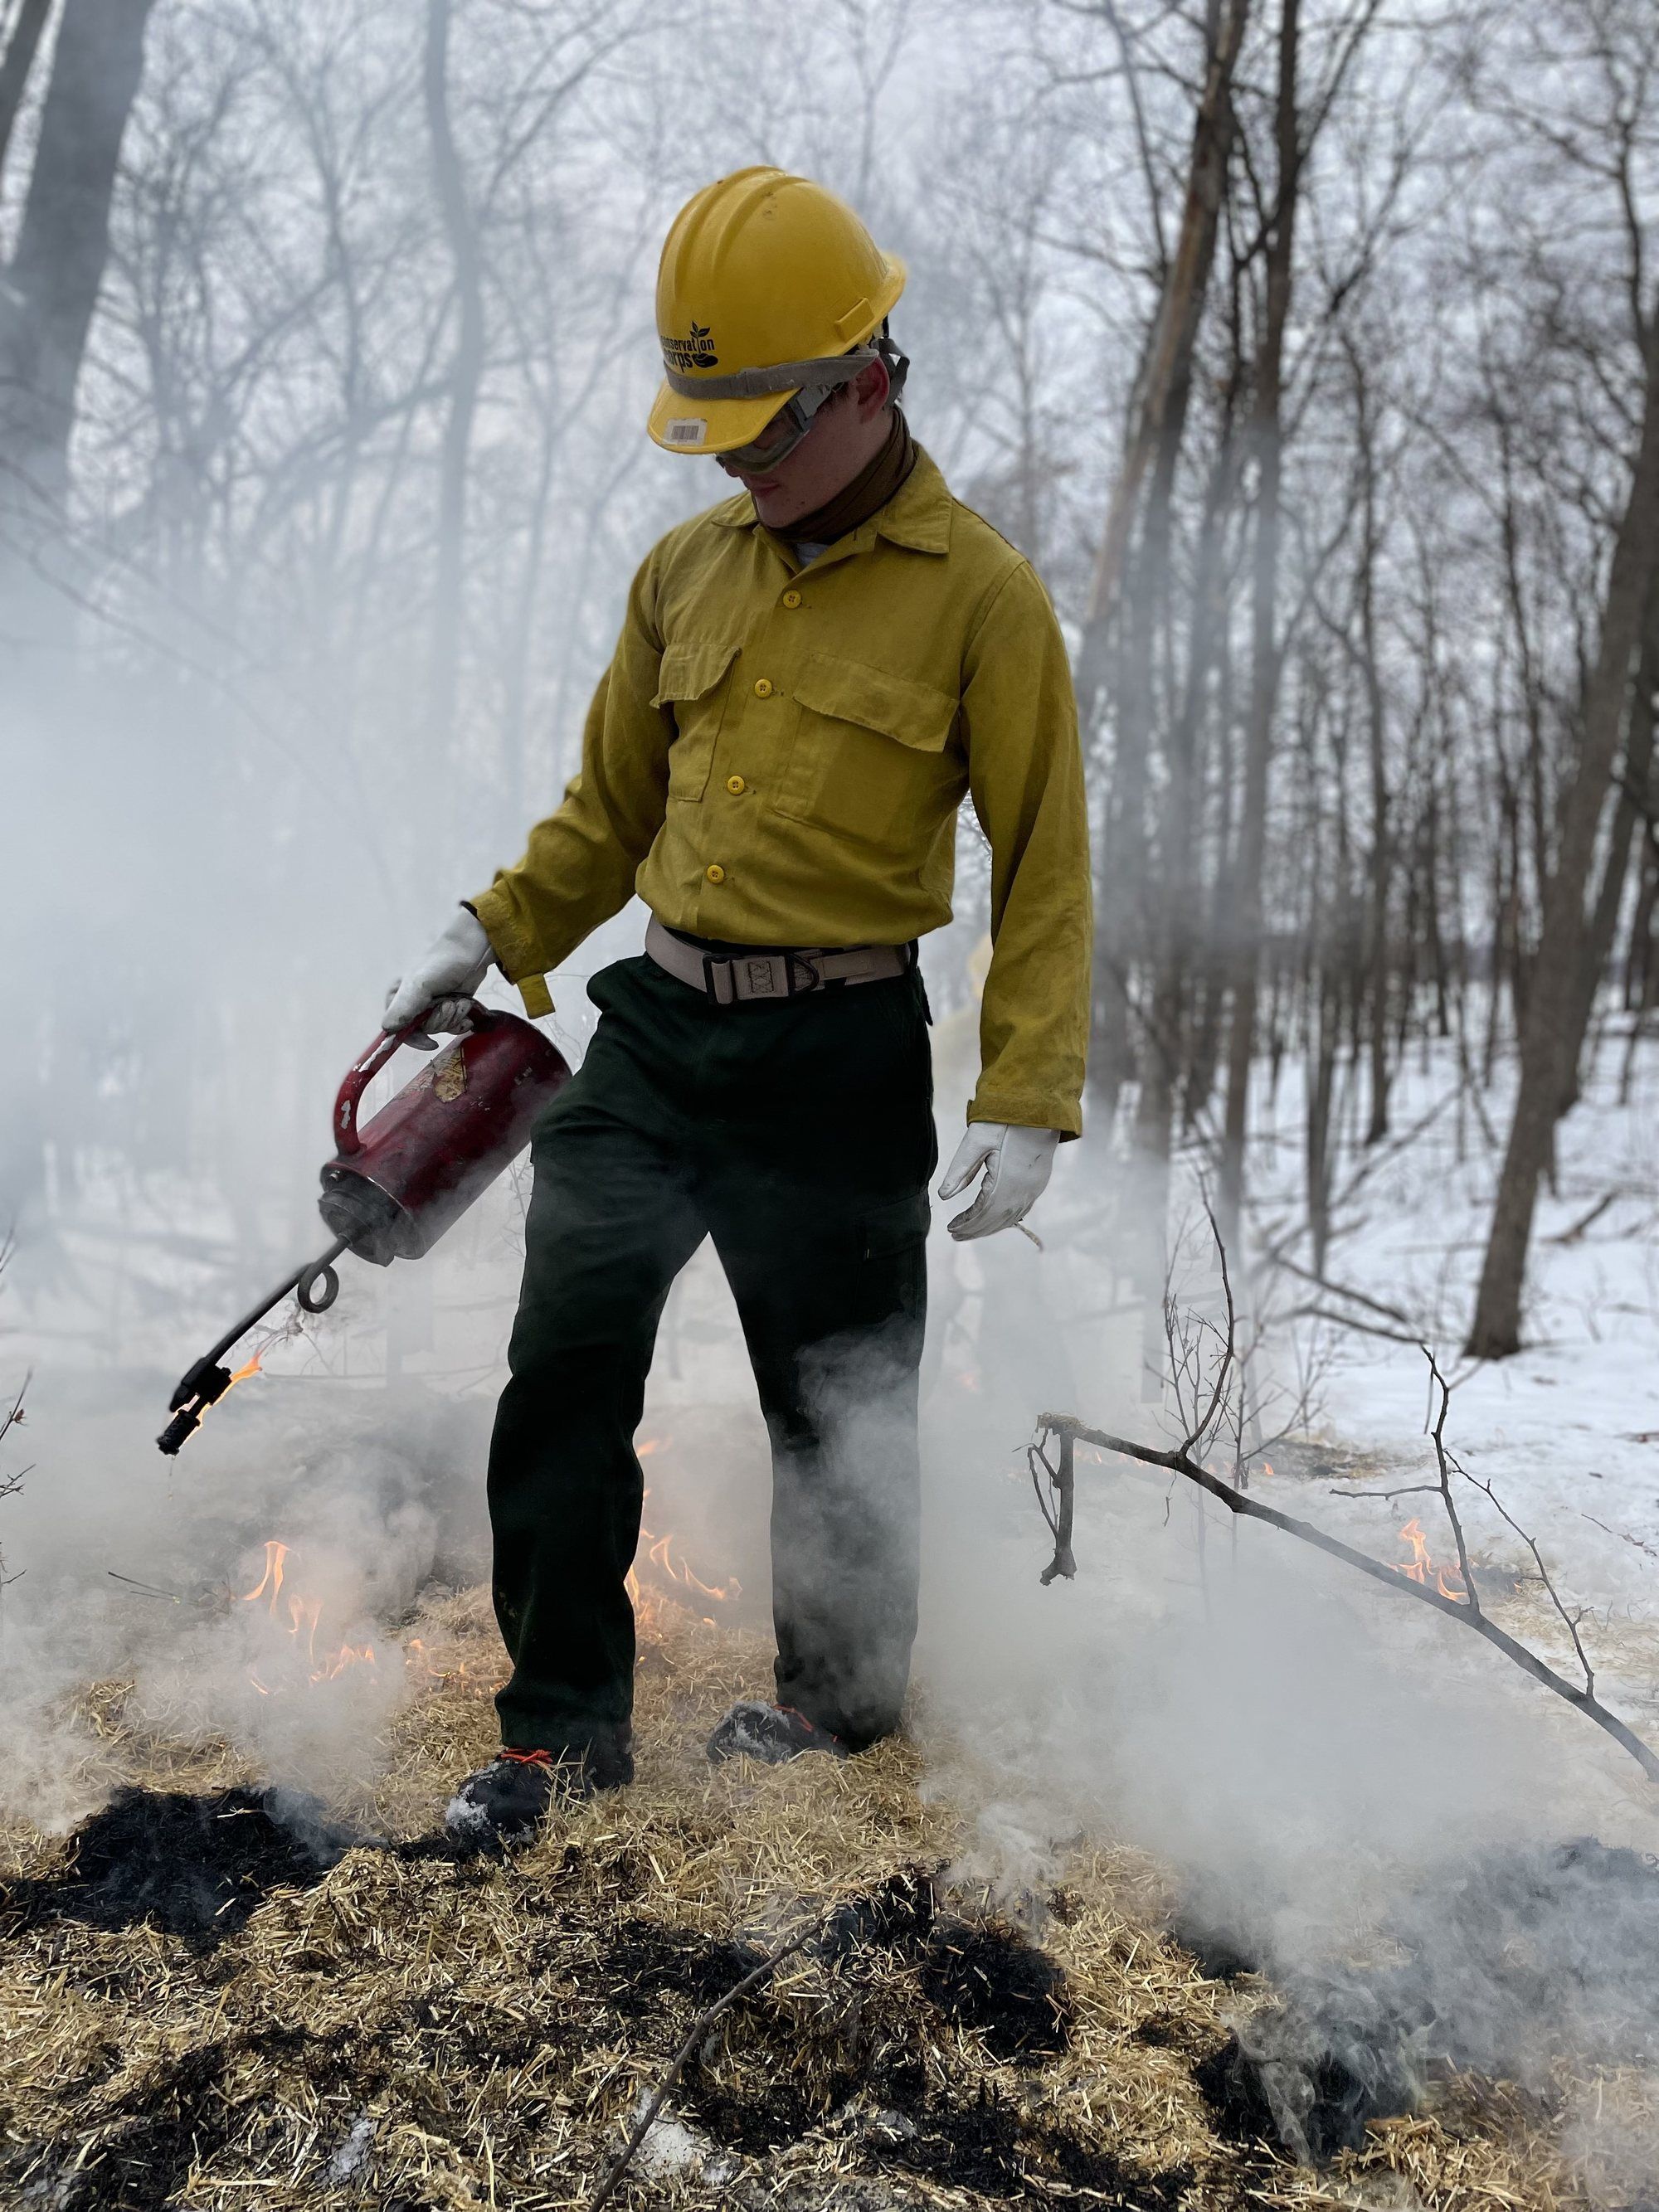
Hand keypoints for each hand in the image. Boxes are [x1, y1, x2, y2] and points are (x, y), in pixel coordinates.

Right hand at [383, 909, 492, 1049]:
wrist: (470, 952)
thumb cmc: (441, 964)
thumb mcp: (419, 985)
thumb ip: (404, 1008)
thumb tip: (387, 1029)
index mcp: (398, 999)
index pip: (398, 1030)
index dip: (415, 1039)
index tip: (431, 1042)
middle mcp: (413, 1005)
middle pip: (424, 1031)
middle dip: (441, 1020)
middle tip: (449, 1003)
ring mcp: (432, 1007)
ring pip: (440, 1028)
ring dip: (453, 1016)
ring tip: (459, 1000)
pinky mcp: (448, 1008)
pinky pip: (452, 1025)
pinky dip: (461, 1019)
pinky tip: (466, 1008)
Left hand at [937, 1123, 1058, 1240]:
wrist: (1038, 1106)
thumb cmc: (1004, 1120)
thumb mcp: (976, 1140)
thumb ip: (960, 1170)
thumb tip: (944, 1196)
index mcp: (1007, 1181)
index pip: (983, 1213)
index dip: (966, 1223)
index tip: (950, 1228)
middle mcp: (1024, 1190)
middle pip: (997, 1220)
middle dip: (975, 1231)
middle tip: (955, 1235)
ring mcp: (1035, 1188)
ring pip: (1011, 1218)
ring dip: (990, 1228)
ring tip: (970, 1232)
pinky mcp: (1039, 1183)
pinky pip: (1022, 1210)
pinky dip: (1005, 1220)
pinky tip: (994, 1221)